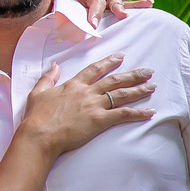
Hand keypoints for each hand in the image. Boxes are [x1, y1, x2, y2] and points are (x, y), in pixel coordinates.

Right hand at [19, 54, 154, 156]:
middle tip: (148, 71)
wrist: (40, 134)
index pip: (95, 69)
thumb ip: (48, 77)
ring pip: (121, 94)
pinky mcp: (99, 120)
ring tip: (152, 86)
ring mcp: (94, 106)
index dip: (109, 62)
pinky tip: (150, 111)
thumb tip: (55, 65)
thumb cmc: (37, 115)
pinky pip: (123, 114)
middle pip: (114, 80)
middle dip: (133, 75)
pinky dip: (138, 113)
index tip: (121, 56)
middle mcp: (86, 92)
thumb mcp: (38, 92)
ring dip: (139, 90)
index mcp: (73, 85)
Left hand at [64, 0, 153, 27]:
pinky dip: (137, 4)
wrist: (53, 13)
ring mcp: (103, 5)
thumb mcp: (60, 1)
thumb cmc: (58, 9)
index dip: (93, 13)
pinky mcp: (110, 12)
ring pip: (117, 2)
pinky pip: (125, 6)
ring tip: (142, 7)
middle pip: (107, 1)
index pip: (91, 2)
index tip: (92, 24)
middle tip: (120, 15)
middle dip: (114, 8)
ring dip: (127, 6)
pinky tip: (150, 3)